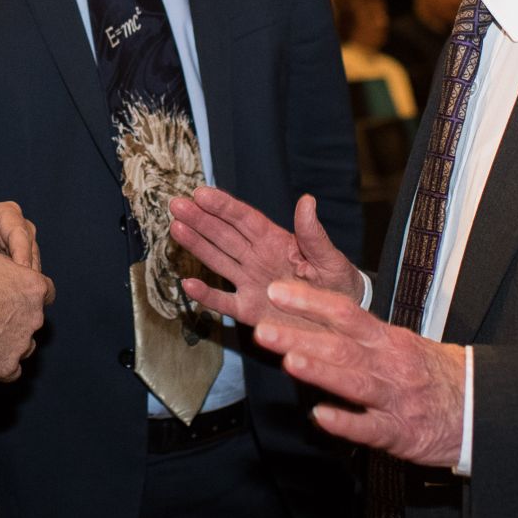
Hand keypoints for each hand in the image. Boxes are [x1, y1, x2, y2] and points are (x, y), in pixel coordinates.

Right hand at [0, 190, 54, 380]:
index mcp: (31, 286)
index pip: (43, 287)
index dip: (28, 285)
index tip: (11, 285)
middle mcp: (34, 317)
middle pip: (34, 314)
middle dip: (18, 312)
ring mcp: (21, 345)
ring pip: (24, 342)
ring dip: (11, 336)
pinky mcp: (5, 367)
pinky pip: (10, 367)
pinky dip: (1, 361)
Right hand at [169, 188, 363, 327]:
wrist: (342, 324)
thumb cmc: (339, 286)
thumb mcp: (331, 260)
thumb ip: (314, 234)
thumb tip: (307, 200)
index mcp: (276, 241)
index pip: (244, 219)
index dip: (222, 206)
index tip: (201, 193)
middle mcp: (257, 258)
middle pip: (223, 235)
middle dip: (200, 219)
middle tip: (176, 204)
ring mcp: (250, 283)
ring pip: (217, 261)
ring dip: (196, 245)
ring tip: (175, 227)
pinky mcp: (249, 310)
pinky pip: (223, 301)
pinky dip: (206, 295)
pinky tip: (188, 284)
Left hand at [257, 280, 465, 468]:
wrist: (480, 409)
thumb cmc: (431, 373)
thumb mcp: (399, 343)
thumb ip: (360, 334)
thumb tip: (313, 317)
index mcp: (386, 338)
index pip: (343, 312)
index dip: (308, 301)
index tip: (275, 291)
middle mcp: (389, 364)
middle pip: (340, 346)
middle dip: (300, 337)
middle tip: (263, 329)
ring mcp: (395, 398)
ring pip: (354, 382)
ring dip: (320, 372)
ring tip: (289, 362)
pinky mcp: (401, 432)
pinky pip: (371, 427)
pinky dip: (346, 422)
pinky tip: (321, 417)